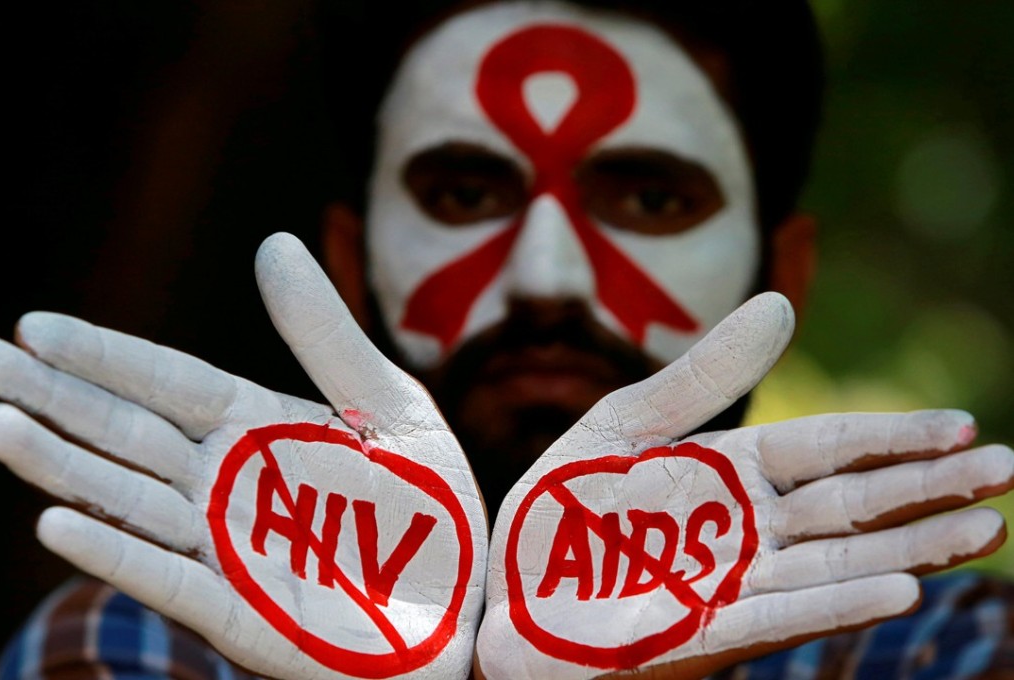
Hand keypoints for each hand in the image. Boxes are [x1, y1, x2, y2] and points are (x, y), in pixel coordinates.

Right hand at [0, 232, 486, 679]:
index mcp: (260, 428)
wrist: (465, 603)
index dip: (104, 356)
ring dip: (61, 466)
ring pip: (130, 499)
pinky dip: (115, 553)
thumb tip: (272, 242)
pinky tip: (56, 522)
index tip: (31, 326)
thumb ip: (326, 335)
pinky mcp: (243, 610)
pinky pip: (171, 578)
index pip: (168, 383)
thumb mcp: (390, 405)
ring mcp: (229, 547)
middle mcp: (229, 483)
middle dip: (50, 400)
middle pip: (125, 433)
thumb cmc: (430, 506)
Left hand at [475, 292, 1011, 679]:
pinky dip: (838, 601)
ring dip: (910, 548)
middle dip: (927, 490)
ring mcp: (729, 584)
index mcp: (725, 474)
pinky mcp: (699, 633)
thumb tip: (779, 303)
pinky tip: (899, 589)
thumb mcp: (622, 427)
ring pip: (835, 562)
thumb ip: (700, 378)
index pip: (824, 448)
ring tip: (986, 529)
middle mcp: (742, 531)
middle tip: (1007, 471)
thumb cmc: (556, 515)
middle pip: (850, 505)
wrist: (500, 594)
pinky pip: (777, 615)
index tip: (961, 424)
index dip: (890, 437)